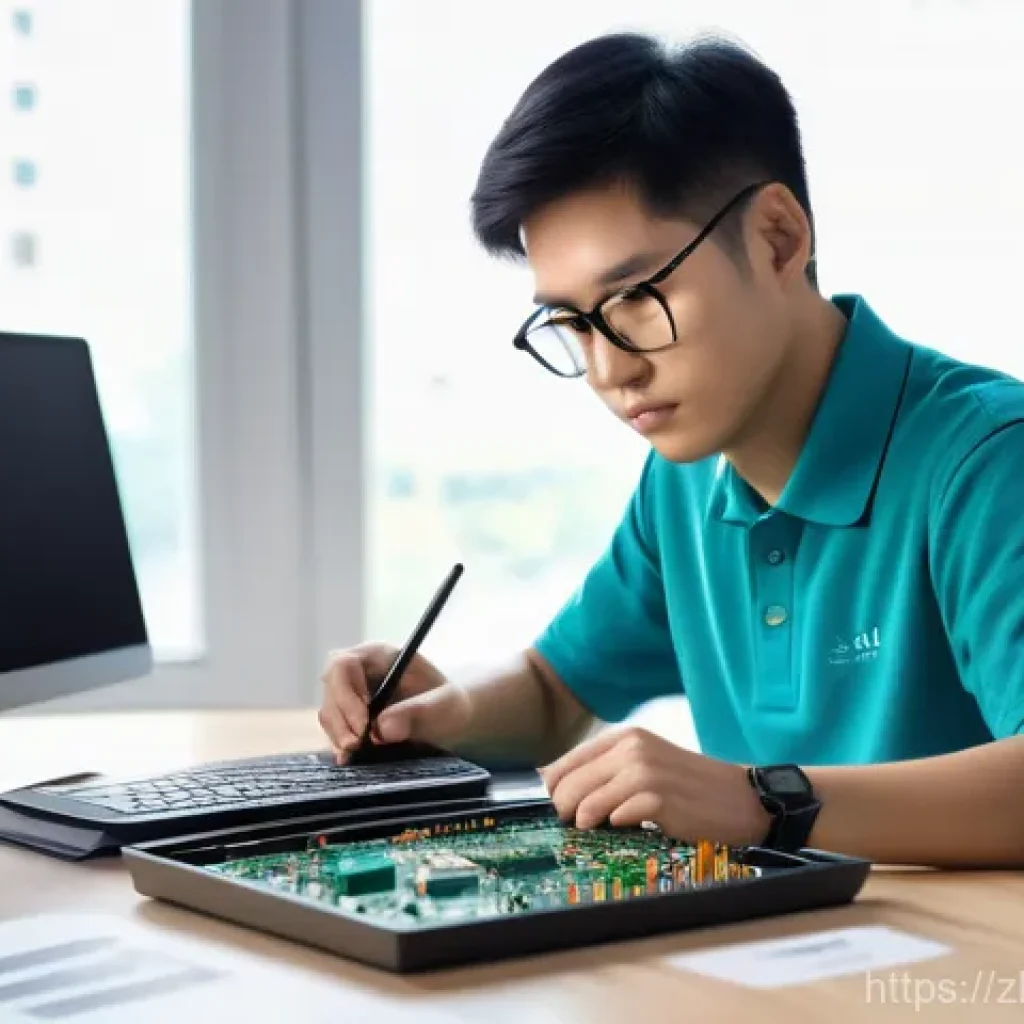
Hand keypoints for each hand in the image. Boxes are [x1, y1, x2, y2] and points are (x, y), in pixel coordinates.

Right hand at [318, 642, 470, 761]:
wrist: (448, 720)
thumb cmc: (450, 706)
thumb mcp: (444, 705)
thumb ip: (418, 711)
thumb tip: (381, 728)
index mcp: (379, 655)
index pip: (344, 665)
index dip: (346, 694)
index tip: (362, 723)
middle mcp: (360, 670)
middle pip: (331, 689)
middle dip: (340, 720)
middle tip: (355, 746)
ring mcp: (352, 693)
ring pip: (329, 711)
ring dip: (337, 734)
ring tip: (355, 753)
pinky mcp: (349, 715)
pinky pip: (334, 728)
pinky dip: (339, 744)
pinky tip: (348, 759)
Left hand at [539, 726, 770, 844]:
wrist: (743, 799)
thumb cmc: (689, 788)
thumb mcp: (645, 767)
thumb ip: (604, 774)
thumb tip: (552, 792)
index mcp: (624, 738)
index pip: (562, 765)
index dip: (550, 793)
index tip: (551, 813)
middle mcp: (631, 748)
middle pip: (566, 785)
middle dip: (563, 812)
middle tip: (577, 828)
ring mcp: (645, 770)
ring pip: (586, 803)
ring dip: (586, 824)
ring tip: (602, 830)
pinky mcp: (660, 797)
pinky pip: (616, 816)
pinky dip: (615, 828)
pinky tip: (629, 828)